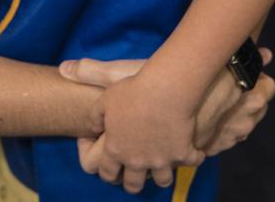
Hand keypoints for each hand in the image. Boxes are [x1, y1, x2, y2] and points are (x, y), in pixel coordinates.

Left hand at [71, 68, 203, 192]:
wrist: (165, 89)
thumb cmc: (132, 90)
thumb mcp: (104, 95)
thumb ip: (93, 112)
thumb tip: (84, 118)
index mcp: (115, 150)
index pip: (106, 172)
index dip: (105, 170)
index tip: (108, 158)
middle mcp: (137, 161)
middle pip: (133, 185)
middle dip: (131, 181)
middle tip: (131, 171)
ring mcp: (161, 160)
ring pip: (161, 181)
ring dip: (159, 174)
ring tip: (159, 163)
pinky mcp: (182, 154)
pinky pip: (190, 162)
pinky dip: (190, 158)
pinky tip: (189, 149)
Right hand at [200, 51, 274, 155]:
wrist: (173, 118)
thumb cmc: (199, 84)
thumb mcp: (224, 65)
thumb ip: (249, 60)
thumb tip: (268, 54)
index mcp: (255, 100)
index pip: (270, 86)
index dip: (258, 76)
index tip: (244, 71)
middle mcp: (249, 121)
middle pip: (260, 105)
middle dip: (249, 95)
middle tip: (229, 84)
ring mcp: (234, 137)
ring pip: (244, 121)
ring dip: (237, 112)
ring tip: (216, 100)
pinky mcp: (219, 147)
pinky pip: (228, 135)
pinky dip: (223, 125)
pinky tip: (208, 115)